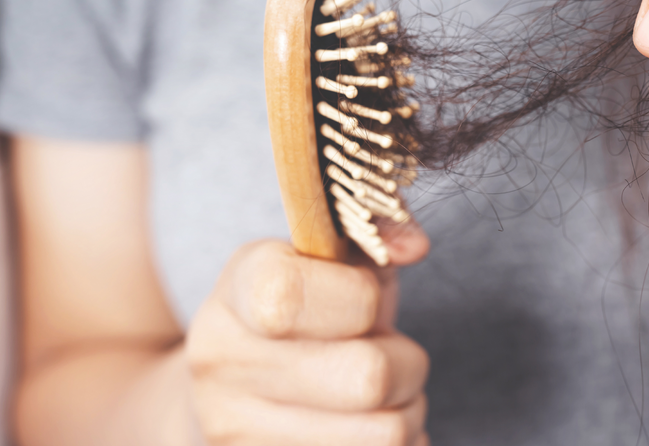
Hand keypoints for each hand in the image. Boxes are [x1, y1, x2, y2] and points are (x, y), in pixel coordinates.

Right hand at [185, 221, 430, 445]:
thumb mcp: (340, 262)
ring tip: (382, 397)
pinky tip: (368, 430)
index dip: (360, 299)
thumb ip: (380, 235)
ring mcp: (233, 430)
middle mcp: (221, 363)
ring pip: (384, 435)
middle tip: (395, 356)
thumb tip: (413, 246)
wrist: (233, 390)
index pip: (291, 297)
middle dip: (408, 364)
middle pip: (366, 376)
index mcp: (239, 290)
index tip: (364, 300)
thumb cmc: (312, 315)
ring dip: (408, 414)